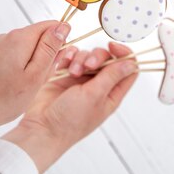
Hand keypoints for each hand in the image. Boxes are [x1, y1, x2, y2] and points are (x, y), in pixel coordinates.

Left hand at [0, 21, 70, 140]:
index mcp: (21, 38)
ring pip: (29, 47)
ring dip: (35, 63)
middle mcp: (9, 36)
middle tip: (40, 80)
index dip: (61, 42)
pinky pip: (17, 55)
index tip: (57, 64)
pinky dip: (22, 67)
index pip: (53, 25)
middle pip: (41, 36)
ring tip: (27, 85)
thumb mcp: (35, 76)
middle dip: (48, 55)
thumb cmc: (2, 99)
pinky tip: (16, 85)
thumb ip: (50, 49)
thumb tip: (62, 27)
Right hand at [2, 43, 137, 172]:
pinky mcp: (65, 75)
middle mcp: (99, 85)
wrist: (42, 127)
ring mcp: (82, 80)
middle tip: (87, 66)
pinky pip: (71, 57)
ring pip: (88, 56)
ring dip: (80, 59)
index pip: (128, 69)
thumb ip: (112, 76)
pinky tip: (63, 64)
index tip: (112, 47)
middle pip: (107, 59)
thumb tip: (131, 64)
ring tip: (71, 73)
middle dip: (97, 57)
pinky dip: (68, 56)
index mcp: (112, 93)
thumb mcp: (95, 96)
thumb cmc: (70, 120)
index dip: (124, 54)